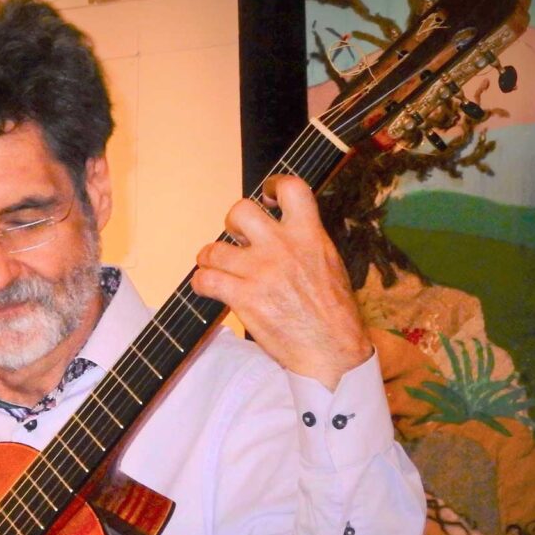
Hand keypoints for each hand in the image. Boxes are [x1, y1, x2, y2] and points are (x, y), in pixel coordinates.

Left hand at [191, 175, 371, 389]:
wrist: (332, 349)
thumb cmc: (334, 313)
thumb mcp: (329, 264)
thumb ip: (307, 241)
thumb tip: (286, 229)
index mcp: (309, 235)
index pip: (292, 188)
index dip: (273, 185)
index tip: (266, 196)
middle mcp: (282, 247)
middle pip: (239, 211)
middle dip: (230, 224)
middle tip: (236, 240)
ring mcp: (261, 272)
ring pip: (213, 249)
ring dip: (209, 259)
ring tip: (217, 269)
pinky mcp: (244, 298)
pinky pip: (205, 280)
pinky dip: (201, 283)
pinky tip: (207, 288)